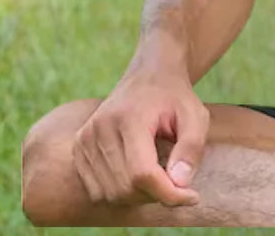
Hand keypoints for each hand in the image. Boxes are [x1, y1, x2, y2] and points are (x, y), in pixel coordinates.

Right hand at [71, 67, 209, 207]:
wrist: (149, 77)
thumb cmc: (175, 98)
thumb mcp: (196, 117)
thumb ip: (191, 149)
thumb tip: (180, 184)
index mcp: (128, 117)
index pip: (142, 174)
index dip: (169, 194)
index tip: (193, 196)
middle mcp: (100, 128)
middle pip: (126, 188)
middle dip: (157, 194)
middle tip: (178, 181)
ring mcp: (84, 139)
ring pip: (111, 193)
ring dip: (140, 196)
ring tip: (159, 175)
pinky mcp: (78, 149)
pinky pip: (97, 190)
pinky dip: (121, 193)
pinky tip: (138, 176)